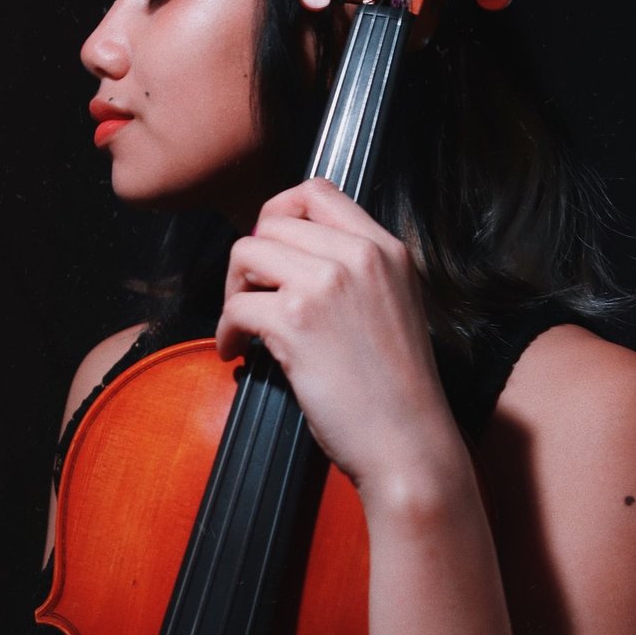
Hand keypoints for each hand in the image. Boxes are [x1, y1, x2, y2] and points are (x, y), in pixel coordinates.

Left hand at [216, 179, 464, 498]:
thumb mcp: (395, 306)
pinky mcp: (297, 321)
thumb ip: (356, 273)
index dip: (280, 215)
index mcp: (386, 249)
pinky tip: (238, 352)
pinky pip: (235, 306)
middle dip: (251, 260)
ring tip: (244, 326)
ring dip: (233, 291)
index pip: (317, 191)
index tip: (271, 250)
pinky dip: (226, 332)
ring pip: (246, 253)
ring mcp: (327, 284)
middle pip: (273, 222)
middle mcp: (358, 256)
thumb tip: (291, 259)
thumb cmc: (398, 390)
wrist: (409, 443)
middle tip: (250, 298)